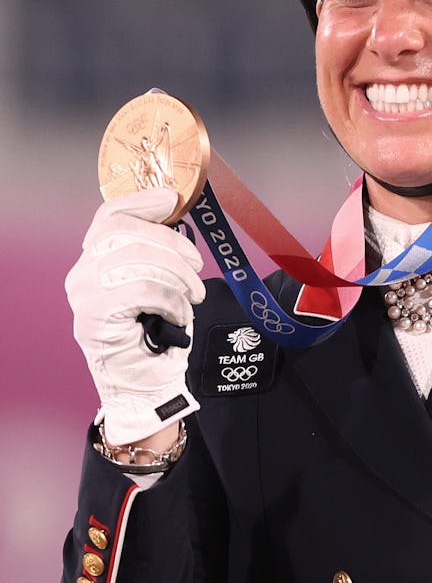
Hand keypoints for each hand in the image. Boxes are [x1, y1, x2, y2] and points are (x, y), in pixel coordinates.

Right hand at [65, 187, 205, 445]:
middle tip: (199, 267)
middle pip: (129, 233)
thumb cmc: (155, 333)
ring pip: (138, 259)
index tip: (173, 200)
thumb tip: (177, 215)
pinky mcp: (95, 316)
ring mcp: (84, 294)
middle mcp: (82, 273)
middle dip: (173, 245)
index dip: (142, 201)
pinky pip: (143, 289)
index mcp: (95, 259)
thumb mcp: (159, 282)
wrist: (146, 383)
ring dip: (177, 276)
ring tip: (194, 296)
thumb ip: (157, 251)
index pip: (111, 216)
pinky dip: (171, 299)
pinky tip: (179, 314)